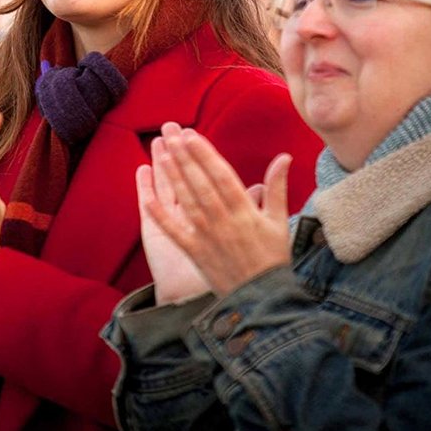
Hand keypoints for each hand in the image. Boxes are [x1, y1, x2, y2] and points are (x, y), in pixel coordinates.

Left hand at [144, 124, 291, 295]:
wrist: (263, 298)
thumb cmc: (272, 257)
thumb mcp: (279, 221)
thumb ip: (276, 187)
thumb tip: (284, 156)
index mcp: (245, 211)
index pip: (221, 175)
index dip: (204, 154)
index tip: (191, 134)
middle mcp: (223, 220)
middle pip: (200, 183)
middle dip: (183, 155)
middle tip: (169, 131)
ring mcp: (207, 236)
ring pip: (186, 200)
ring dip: (172, 176)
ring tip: (159, 152)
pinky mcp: (194, 252)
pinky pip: (174, 231)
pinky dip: (160, 214)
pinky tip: (146, 196)